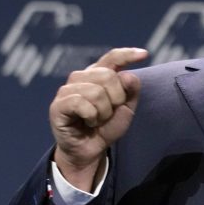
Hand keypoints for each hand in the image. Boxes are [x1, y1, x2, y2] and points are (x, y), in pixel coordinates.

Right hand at [49, 48, 147, 190]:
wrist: (90, 150)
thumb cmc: (106, 127)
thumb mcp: (125, 109)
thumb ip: (130, 91)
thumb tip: (128, 75)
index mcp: (98, 74)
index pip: (113, 57)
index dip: (128, 54)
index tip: (145, 54)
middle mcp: (81, 77)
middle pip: (108, 76)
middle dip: (116, 99)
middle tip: (109, 113)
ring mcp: (67, 89)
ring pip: (96, 92)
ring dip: (103, 112)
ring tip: (97, 120)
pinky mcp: (58, 105)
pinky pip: (82, 104)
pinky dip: (91, 116)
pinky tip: (88, 122)